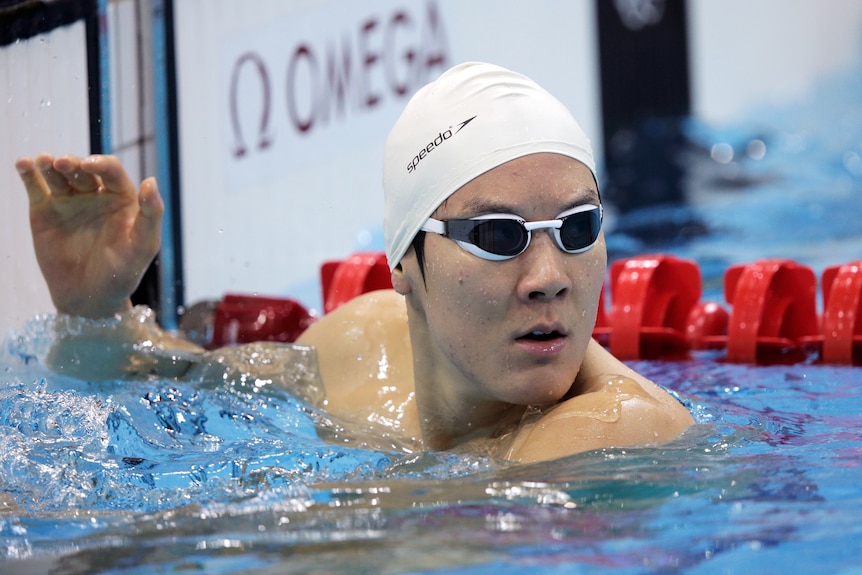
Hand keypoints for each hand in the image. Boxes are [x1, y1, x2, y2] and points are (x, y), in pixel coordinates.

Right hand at [16, 154, 163, 317]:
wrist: (90, 297)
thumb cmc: (123, 272)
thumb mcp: (144, 245)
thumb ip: (151, 214)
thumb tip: (150, 180)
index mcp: (121, 197)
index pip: (111, 171)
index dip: (101, 164)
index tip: (90, 165)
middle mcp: (94, 194)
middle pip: (82, 169)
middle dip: (72, 163)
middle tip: (62, 163)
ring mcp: (68, 201)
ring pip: (58, 174)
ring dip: (50, 164)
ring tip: (44, 161)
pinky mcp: (44, 211)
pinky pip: (36, 187)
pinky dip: (29, 174)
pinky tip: (23, 164)